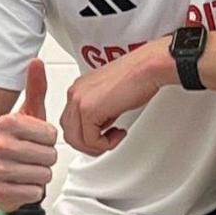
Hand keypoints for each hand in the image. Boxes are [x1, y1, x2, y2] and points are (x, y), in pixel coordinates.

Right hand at [0, 59, 59, 209]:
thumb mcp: (25, 114)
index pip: (50, 134)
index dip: (47, 140)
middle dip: (45, 159)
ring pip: (43, 175)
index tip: (34, 140)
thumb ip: (35, 88)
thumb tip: (36, 62)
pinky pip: (35, 193)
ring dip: (39, 175)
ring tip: (25, 170)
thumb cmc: (11, 144)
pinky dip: (32, 191)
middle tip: (29, 158)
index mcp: (5, 123)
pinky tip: (20, 185)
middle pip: (49, 156)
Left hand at [61, 41, 169, 155]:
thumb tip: (99, 127)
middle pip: (69, 133)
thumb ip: (99, 110)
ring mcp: (79, 101)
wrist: (146, 68)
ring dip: (97, 146)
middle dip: (88, 145)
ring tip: (114, 138)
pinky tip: (119, 133)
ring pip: (76, 140)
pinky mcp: (89, 110)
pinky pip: (91, 140)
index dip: (86, 135)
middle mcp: (74, 94)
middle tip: (106, 143)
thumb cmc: (136, 77)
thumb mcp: (109, 96)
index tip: (104, 134)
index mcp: (78, 89)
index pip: (70, 122)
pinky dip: (106, 144)